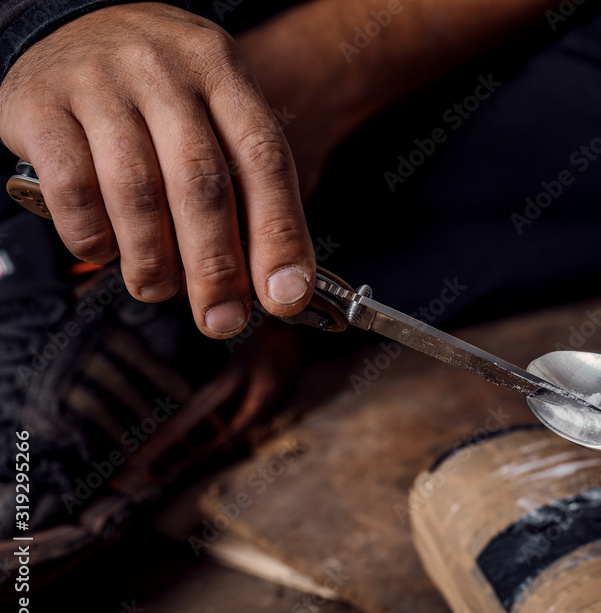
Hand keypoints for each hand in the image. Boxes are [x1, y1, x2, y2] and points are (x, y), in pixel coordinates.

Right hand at [0, 3, 315, 337]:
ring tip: (158, 288)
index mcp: (222, 71)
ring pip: (136, 193)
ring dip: (153, 262)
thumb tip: (272, 278)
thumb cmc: (161, 87)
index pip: (264, 160)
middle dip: (216, 268)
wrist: (75, 24)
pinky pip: (73, 192)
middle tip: (222, 319)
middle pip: (201, 184)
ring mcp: (100, 84)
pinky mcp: (40, 106)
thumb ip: (243, 182)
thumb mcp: (216, 109)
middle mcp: (164, 71)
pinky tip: (108, 250)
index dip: (279, 236)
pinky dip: (95, 238)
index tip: (285, 294)